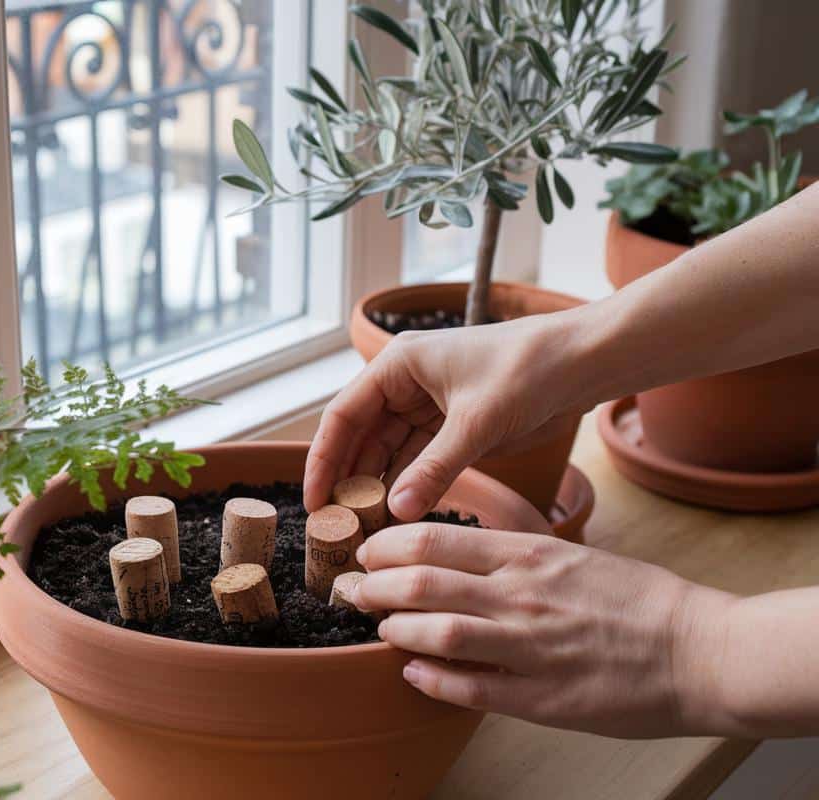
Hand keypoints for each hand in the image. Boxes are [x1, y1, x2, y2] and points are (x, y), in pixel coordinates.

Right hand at [304, 313, 592, 518]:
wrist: (583, 363)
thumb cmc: (528, 370)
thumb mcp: (476, 423)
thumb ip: (434, 469)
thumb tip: (396, 512)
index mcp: (397, 365)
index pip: (343, 416)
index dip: (324, 460)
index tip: (314, 501)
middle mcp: (405, 383)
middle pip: (361, 437)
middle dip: (348, 479)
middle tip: (336, 525)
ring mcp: (428, 405)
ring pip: (388, 452)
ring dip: (377, 487)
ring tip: (365, 528)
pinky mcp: (452, 426)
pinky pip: (418, 460)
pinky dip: (408, 485)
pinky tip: (398, 514)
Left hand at [353, 522, 733, 737]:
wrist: (701, 651)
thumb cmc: (637, 600)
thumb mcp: (569, 554)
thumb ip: (510, 556)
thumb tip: (450, 559)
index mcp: (529, 554)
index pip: (433, 540)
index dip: (385, 547)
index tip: (366, 552)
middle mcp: (521, 595)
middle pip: (419, 583)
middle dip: (371, 587)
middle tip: (352, 591)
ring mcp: (530, 647)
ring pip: (434, 633)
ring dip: (393, 630)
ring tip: (379, 628)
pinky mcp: (541, 698)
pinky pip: (467, 687)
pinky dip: (429, 678)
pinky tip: (412, 672)